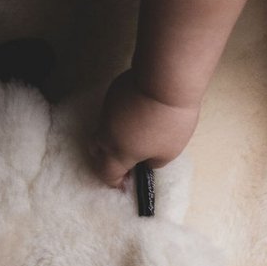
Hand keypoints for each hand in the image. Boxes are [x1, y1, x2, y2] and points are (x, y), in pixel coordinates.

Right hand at [90, 69, 200, 186]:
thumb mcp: (170, 152)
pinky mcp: (112, 95)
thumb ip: (154, 162)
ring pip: (102, 131)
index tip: (124, 183)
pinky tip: (138, 115)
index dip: (115, 182)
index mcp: (119, 153)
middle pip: (96, 152)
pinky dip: (119, 120)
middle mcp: (106, 134)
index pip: (107, 174)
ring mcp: (106, 112)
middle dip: (106, 160)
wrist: (165, 82)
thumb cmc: (170, 122)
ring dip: (112, 139)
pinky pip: (111, 113)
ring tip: (133, 138)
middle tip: (124, 162)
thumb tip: (147, 162)